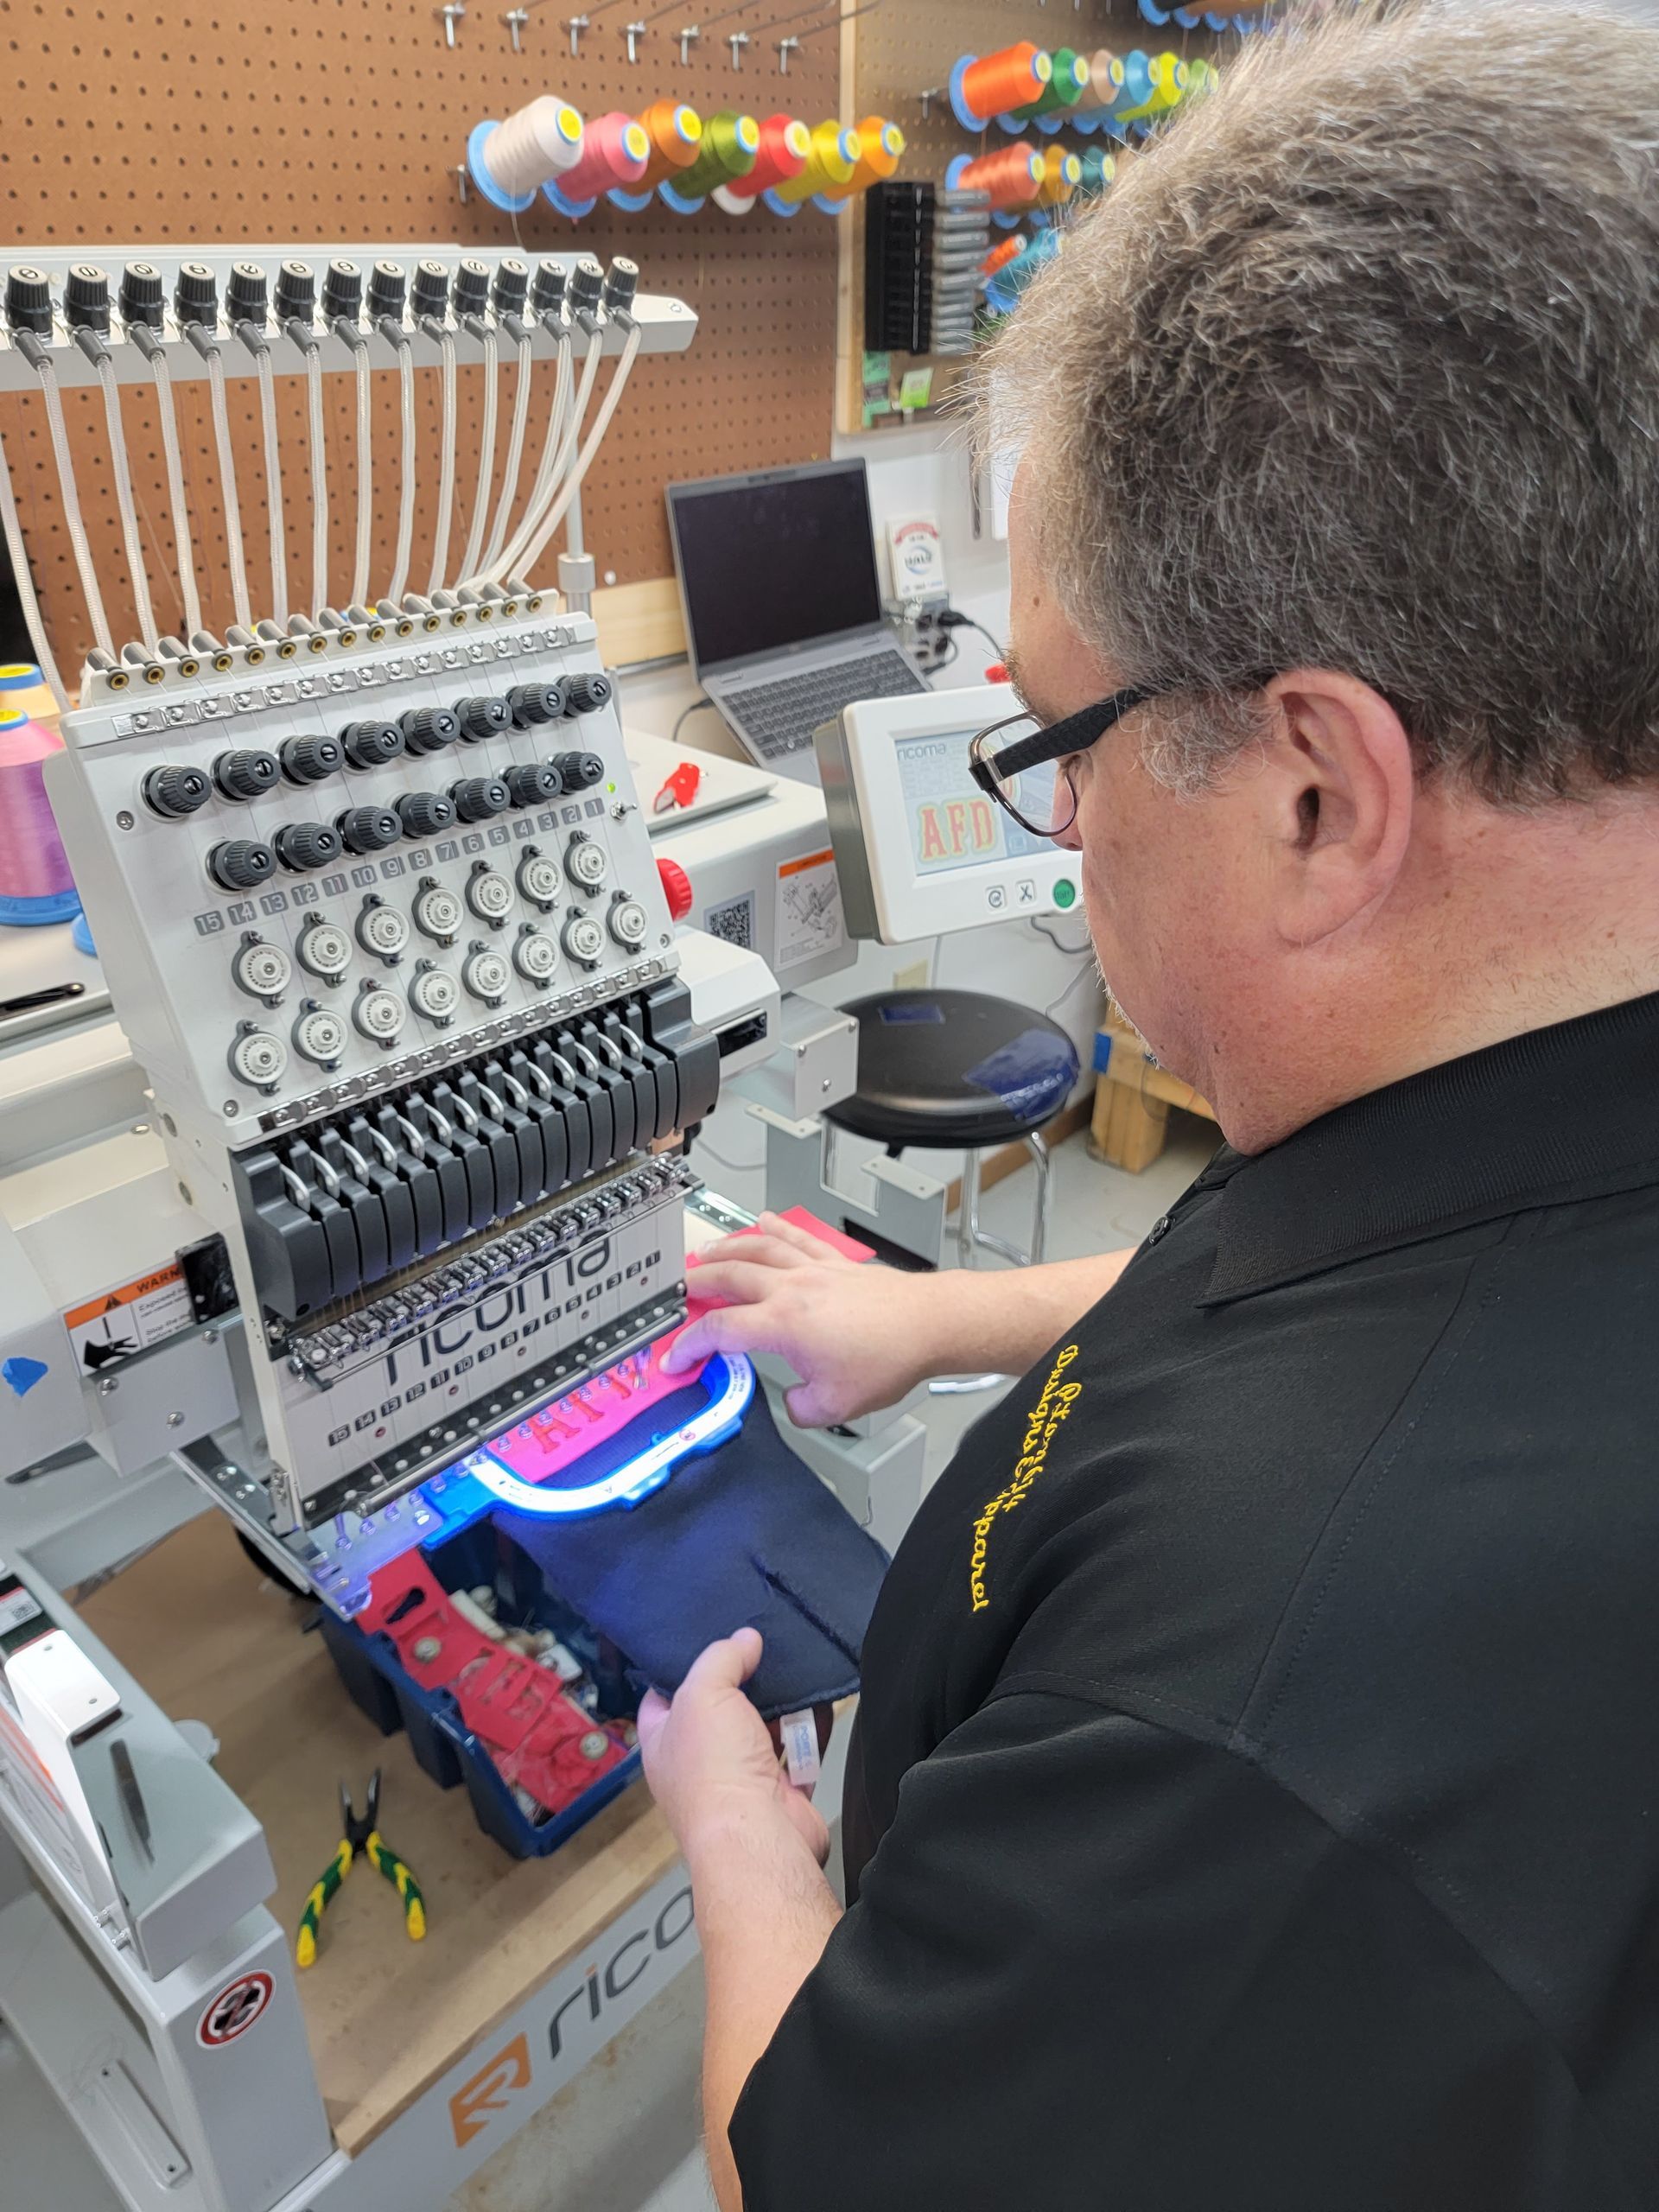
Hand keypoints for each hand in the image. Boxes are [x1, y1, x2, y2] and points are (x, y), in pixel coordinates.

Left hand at [639, 1629, 829, 1868]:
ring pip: (762, 1729)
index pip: (661, 1698)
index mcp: (664, 1743)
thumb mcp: (704, 1693)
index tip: (703, 1637)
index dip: (677, 1668)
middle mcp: (699, 1764)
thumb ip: (722, 1659)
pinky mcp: (781, 1793)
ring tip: (797, 1663)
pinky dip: (812, 1728)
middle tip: (762, 1644)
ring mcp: (742, 1781)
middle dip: (741, 1682)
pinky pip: (800, 1751)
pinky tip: (822, 1699)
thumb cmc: (714, 1766)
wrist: (758, 1838)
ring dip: (781, 1704)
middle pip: (719, 1710)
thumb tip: (746, 1638)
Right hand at [662, 1211, 938, 1425]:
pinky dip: (776, 1228)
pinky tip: (764, 1221)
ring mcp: (814, 1271)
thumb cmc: (890, 1357)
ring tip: (704, 1252)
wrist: (930, 1325)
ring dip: (725, 1249)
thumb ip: (800, 1407)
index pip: (719, 1331)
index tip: (676, 1359)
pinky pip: (797, 1239)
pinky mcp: (835, 1264)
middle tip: (675, 1293)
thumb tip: (792, 1400)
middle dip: (694, 1284)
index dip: (689, 1346)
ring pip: (757, 1250)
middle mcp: (792, 1289)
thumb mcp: (834, 1405)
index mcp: (783, 1325)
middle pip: (728, 1277)